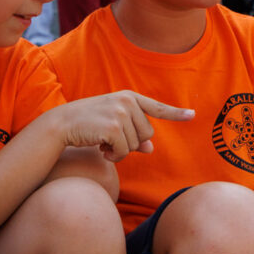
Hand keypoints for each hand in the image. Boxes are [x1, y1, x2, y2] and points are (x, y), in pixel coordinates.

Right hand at [39, 92, 191, 161]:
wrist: (61, 124)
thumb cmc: (87, 125)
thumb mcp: (112, 126)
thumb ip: (133, 135)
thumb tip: (150, 149)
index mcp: (128, 97)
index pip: (156, 107)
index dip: (175, 113)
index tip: (192, 116)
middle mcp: (127, 102)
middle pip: (147, 134)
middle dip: (131, 143)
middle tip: (110, 139)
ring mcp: (121, 113)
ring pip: (136, 145)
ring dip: (120, 151)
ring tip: (103, 142)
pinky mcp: (114, 126)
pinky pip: (124, 152)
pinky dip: (114, 156)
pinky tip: (100, 148)